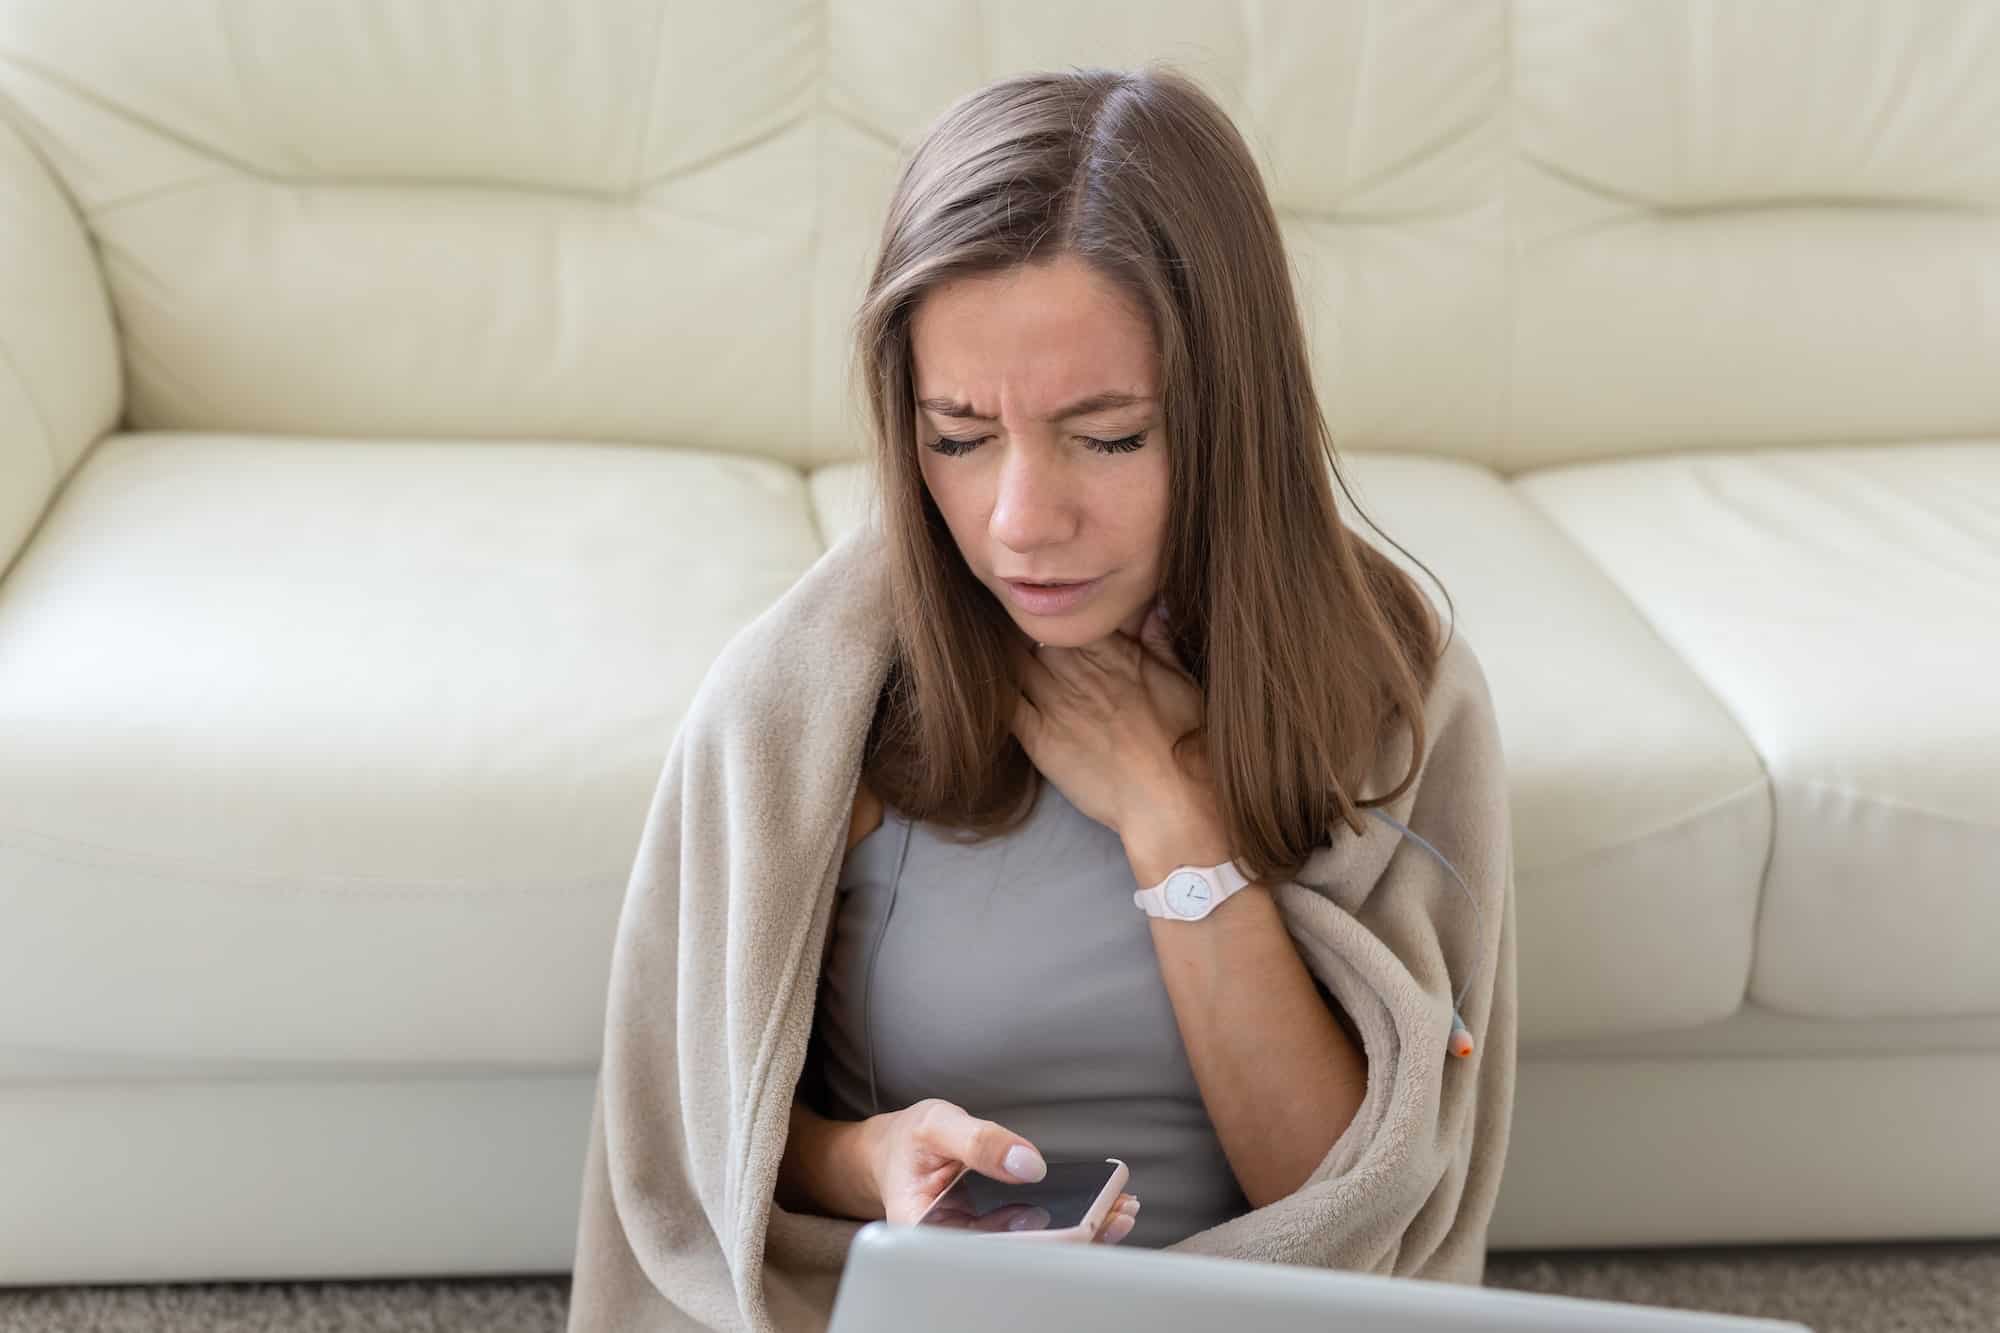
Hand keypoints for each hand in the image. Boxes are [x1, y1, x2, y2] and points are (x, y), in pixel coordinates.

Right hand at [864, 1098, 1139, 1241]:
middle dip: (1071, 1238)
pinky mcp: (1002, 1232)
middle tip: (1113, 1216)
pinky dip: (1077, 1220)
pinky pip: (1041, 1233)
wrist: (899, 1150)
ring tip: (1121, 1212)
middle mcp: (958, 1247)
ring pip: (1037, 1249)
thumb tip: (1028, 1164)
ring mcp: (983, 1242)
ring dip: (1083, 1233)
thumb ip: (979, 1141)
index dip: (1033, 1243)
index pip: (984, 1251)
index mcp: (928, 1234)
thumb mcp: (936, 1125)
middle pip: (1019, 1256)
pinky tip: (1107, 1209)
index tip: (1075, 1225)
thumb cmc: (911, 1140)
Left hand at [1007, 601, 1208, 838]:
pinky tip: (981, 689)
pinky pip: (1005, 705)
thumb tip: (1156, 607)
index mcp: (1112, 653)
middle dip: (1022, 632)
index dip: (1055, 616)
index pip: (1068, 617)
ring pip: (1013, 662)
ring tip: (993, 656)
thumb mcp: (1182, 682)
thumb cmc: (1185, 742)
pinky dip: (991, 693)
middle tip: (1013, 636)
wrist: (1170, 798)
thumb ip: (1161, 642)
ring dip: (1002, 656)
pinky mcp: (1040, 738)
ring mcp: (1056, 704)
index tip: (1049, 618)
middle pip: (1033, 634)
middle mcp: (1078, 672)